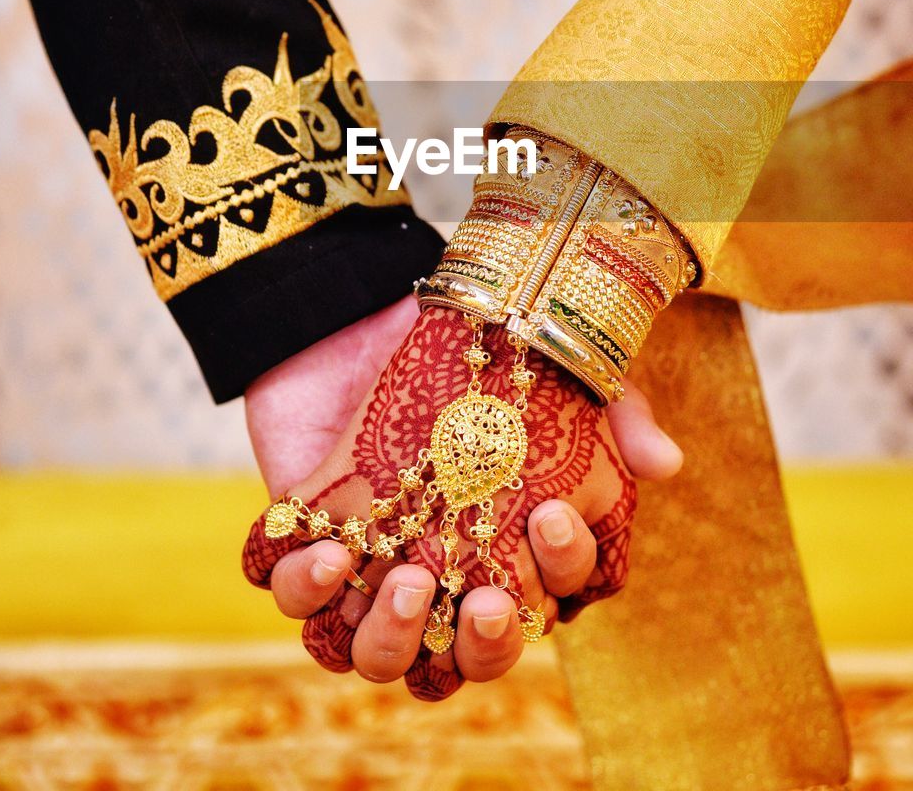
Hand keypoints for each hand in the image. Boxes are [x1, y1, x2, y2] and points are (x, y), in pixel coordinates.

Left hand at [244, 305, 682, 700]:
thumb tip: (667, 463)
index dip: (549, 588)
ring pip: (376, 657)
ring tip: (406, 582)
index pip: (536, 607)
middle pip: (462, 660)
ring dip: (393, 638)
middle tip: (484, 599)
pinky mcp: (305, 538)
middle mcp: (438, 571)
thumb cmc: (466, 351)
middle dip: (482, 645)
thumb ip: (613, 412)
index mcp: (500, 549)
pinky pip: (298, 602)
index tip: (553, 517)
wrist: (363, 305)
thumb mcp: (550, 372)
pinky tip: (331, 555)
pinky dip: (309, 593)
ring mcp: (369, 561)